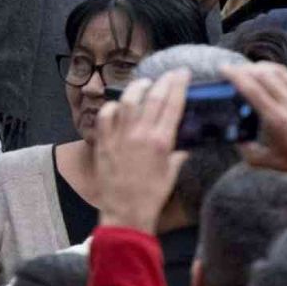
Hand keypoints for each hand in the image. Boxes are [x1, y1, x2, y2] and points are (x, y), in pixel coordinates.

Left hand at [94, 70, 190, 232]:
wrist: (125, 212)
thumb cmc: (152, 195)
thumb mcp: (172, 172)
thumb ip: (178, 153)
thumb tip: (183, 143)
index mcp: (161, 141)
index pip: (172, 104)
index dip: (178, 84)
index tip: (182, 73)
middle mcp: (139, 134)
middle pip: (152, 97)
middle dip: (162, 81)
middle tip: (168, 74)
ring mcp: (118, 137)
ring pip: (126, 101)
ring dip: (136, 88)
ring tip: (144, 84)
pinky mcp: (103, 143)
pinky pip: (104, 117)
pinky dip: (111, 107)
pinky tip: (117, 106)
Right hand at [227, 62, 286, 172]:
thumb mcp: (271, 162)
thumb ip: (249, 152)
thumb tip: (237, 141)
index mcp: (277, 118)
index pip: (252, 88)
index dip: (236, 75)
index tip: (224, 69)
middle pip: (265, 74)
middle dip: (246, 68)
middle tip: (235, 70)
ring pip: (280, 71)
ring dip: (263, 68)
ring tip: (252, 71)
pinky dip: (280, 73)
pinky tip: (274, 78)